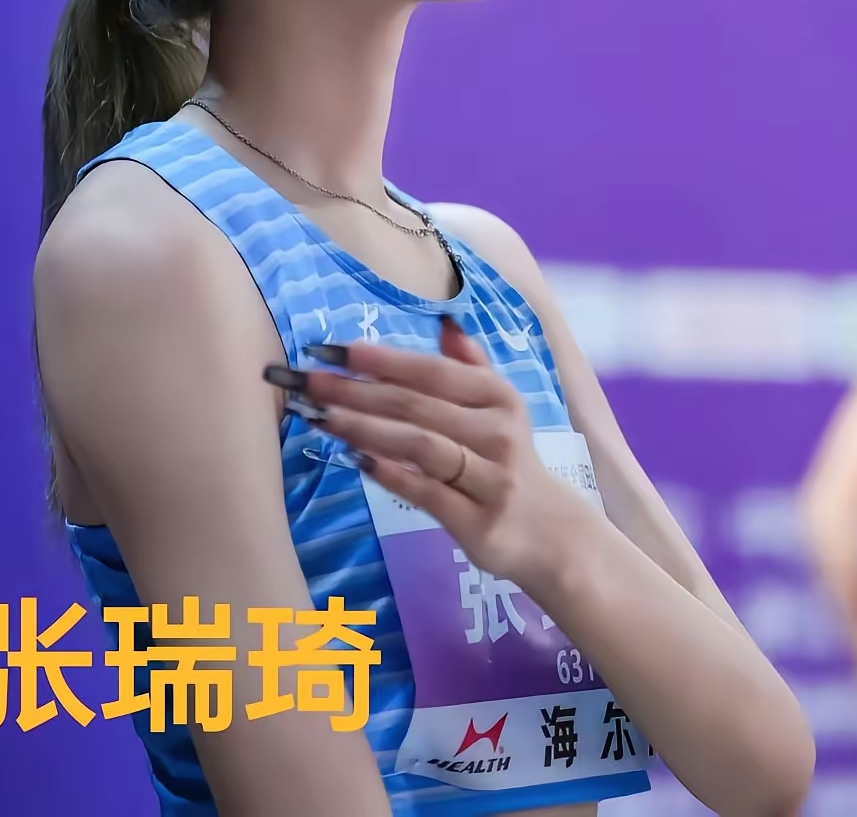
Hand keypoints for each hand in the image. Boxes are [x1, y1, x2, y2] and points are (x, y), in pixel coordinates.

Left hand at [264, 316, 578, 585]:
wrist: (551, 533)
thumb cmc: (510, 460)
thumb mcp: (502, 407)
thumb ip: (471, 365)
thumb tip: (444, 323)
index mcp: (498, 396)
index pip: (429, 369)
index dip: (378, 358)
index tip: (327, 348)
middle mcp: (497, 431)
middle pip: (415, 405)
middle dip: (355, 390)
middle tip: (305, 380)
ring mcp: (490, 478)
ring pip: (418, 444)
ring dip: (364, 428)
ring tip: (319, 416)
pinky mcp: (479, 522)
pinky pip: (426, 493)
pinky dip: (390, 474)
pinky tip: (354, 460)